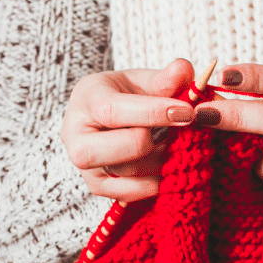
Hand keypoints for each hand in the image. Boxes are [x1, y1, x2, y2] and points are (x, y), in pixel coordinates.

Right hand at [61, 58, 196, 201]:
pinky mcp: (95, 186)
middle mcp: (75, 133)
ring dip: (159, 161)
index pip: (115, 111)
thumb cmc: (126, 96)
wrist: (106, 118)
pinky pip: (128, 194)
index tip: (188, 112)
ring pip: (128, 172)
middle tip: (174, 131)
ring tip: (170, 145)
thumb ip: (165, 78)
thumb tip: (183, 69)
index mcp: (86, 98)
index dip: (154, 112)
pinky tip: (165, 166)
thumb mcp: (144, 80)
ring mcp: (83, 164)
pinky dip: (153, 183)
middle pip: (121, 146)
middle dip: (154, 140)